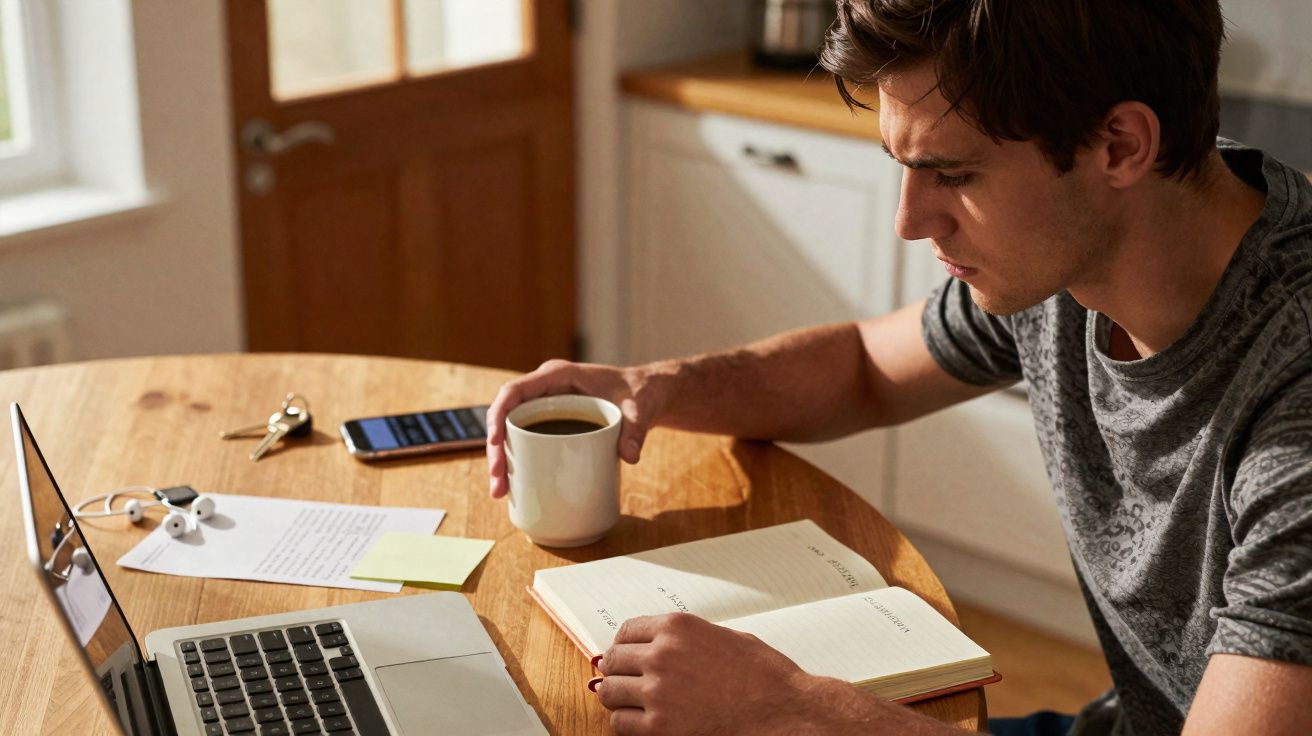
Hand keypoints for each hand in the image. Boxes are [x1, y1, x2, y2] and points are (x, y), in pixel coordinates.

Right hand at [486, 360, 671, 498]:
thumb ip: (636, 428)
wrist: (647, 394)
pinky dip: (516, 461)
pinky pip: (525, 439)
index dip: (498, 415)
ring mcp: (545, 407)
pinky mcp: (551, 424)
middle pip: (506, 415)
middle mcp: (545, 390)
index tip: (494, 442)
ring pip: (511, 430)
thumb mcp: (639, 408)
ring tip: (499, 492)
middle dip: (495, 448)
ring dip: (501, 459)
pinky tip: (512, 486)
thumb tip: (630, 456)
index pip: (515, 391)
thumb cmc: (640, 393)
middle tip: (498, 482)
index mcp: (557, 376)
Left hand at [594, 613, 820, 734]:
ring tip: (629, 702)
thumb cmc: (763, 675)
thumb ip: (690, 638)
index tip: (623, 654)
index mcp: (677, 627)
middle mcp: (662, 654)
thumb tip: (669, 645)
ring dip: (618, 697)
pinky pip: (621, 722)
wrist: (781, 709)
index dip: (623, 644)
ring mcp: (658, 690)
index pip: (627, 630)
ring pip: (610, 691)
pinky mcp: (660, 725)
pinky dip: (626, 723)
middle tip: (623, 679)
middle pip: (614, 659)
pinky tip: (639, 722)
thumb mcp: (725, 637)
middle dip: (618, 670)